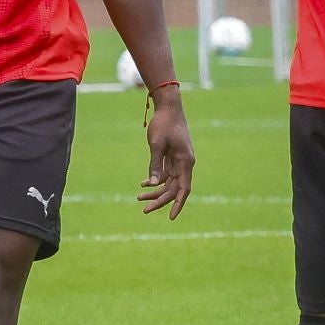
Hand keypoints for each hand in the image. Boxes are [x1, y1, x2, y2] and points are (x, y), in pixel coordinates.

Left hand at [137, 92, 194, 218]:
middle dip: (160, 200)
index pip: (184, 189)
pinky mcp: (173, 158)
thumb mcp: (157, 144)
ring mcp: (179, 161)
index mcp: (186, 162)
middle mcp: (185, 164)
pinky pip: (166, 175)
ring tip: (138, 198)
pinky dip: (155, 181)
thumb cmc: (164, 123)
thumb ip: (155, 164)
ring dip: (155, 191)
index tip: (171, 217)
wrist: (168, 107)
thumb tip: (152, 184)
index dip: (178, 204)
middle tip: (144, 209)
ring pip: (169, 183)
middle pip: (174, 189)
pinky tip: (143, 185)